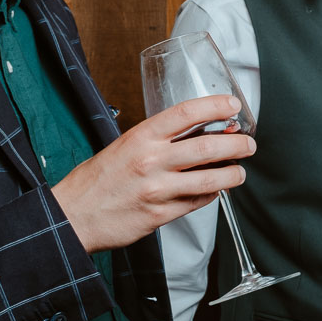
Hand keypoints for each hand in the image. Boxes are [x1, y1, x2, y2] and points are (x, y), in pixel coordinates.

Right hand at [52, 95, 254, 252]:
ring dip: (233, 174)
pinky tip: (215, 190)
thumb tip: (198, 133)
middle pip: (208, 147)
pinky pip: (197, 202)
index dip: (216, 106)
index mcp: (141, 137)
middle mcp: (151, 161)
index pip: (187, 113)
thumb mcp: (124, 146)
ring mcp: (157, 189)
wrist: (73, 215)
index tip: (233, 105)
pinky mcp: (160, 215)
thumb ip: (158, 140)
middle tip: (248, 144)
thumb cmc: (98, 180)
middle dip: (237, 144)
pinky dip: (212, 195)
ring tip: (239, 171)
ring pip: (210, 179)